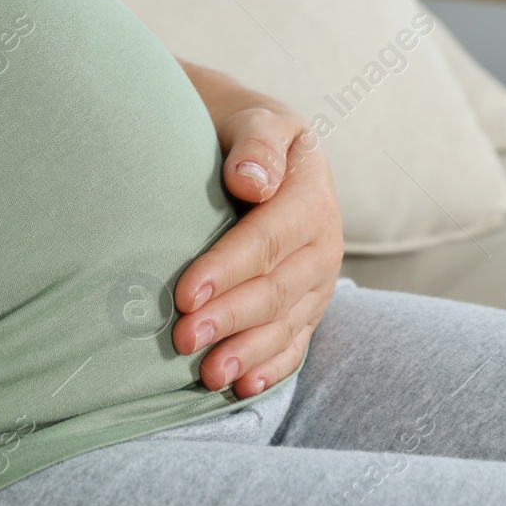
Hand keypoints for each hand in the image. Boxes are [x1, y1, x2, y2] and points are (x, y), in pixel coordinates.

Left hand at [171, 77, 343, 396]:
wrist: (261, 148)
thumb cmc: (245, 133)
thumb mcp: (256, 119)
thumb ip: (256, 145)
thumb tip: (251, 181)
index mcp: (311, 196)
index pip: (269, 238)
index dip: (229, 268)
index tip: (186, 293)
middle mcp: (323, 243)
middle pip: (276, 288)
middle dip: (230, 318)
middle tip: (183, 339)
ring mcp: (318, 279)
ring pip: (287, 323)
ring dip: (248, 351)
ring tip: (208, 374)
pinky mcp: (307, 304)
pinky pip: (297, 340)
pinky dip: (273, 366)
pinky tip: (244, 386)